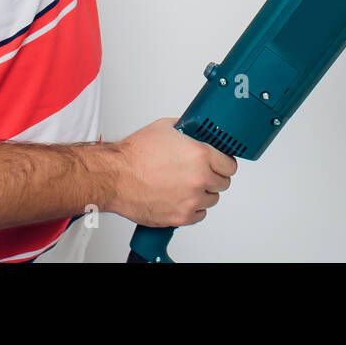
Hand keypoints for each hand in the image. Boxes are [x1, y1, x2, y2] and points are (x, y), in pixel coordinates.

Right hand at [110, 118, 237, 226]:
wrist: (115, 177)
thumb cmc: (135, 155)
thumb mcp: (165, 128)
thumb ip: (187, 131)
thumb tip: (195, 131)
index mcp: (200, 154)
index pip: (230, 165)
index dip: (224, 163)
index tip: (220, 164)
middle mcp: (199, 178)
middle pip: (223, 183)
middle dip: (214, 177)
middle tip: (202, 173)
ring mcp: (191, 199)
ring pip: (212, 200)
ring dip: (203, 193)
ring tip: (187, 185)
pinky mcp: (181, 217)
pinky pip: (199, 215)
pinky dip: (193, 208)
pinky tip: (181, 198)